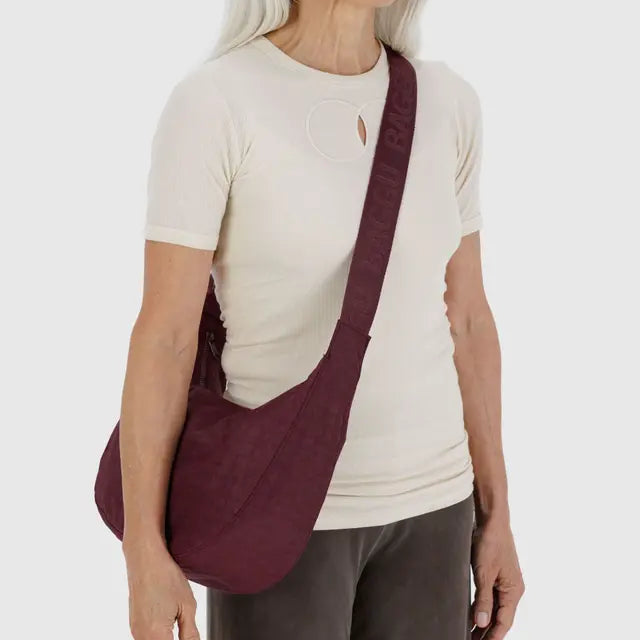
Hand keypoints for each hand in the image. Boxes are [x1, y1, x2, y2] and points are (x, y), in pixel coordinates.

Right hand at [124, 538, 199, 639]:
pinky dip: (159, 635)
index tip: (190, 635)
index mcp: (155, 635)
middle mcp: (140, 636)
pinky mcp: (134, 624)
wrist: (146, 558)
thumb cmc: (166, 576)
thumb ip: (190, 634)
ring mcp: (135, 631)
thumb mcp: (187, 606)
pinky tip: (169, 624)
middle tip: (187, 629)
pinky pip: (147, 637)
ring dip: (168, 638)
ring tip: (179, 621)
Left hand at [471, 518, 524, 639]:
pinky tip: (472, 614)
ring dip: (483, 621)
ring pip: (494, 609)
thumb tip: (482, 623)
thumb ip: (483, 599)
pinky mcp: (496, 575)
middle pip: (500, 618)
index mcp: (513, 591)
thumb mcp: (484, 572)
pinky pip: (490, 597)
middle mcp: (511, 589)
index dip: (493, 637)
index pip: (504, 623)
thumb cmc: (491, 543)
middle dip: (487, 632)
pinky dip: (482, 607)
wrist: (491, 520)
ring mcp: (504, 582)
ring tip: (470, 633)